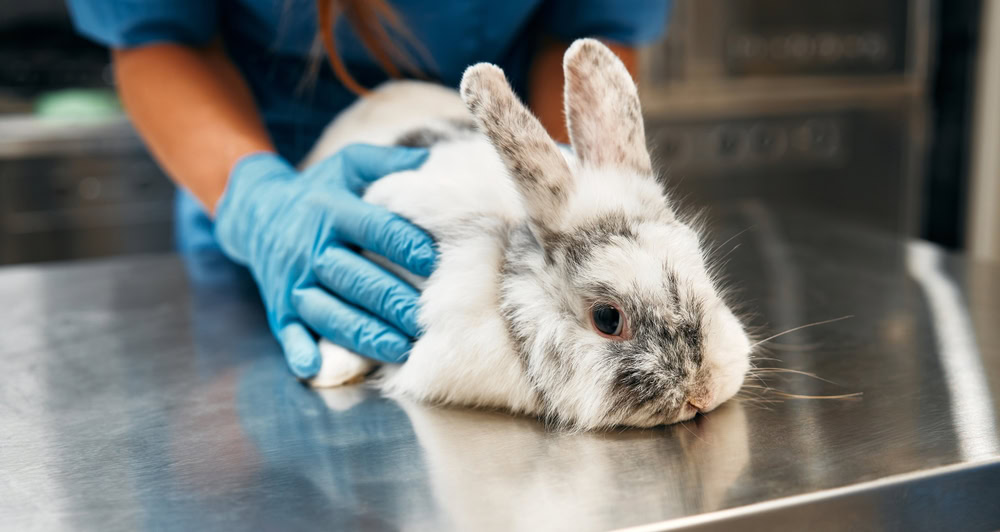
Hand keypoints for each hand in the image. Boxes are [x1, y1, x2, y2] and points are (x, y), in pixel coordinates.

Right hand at [214, 145, 433, 377]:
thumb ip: (388, 162)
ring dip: (364, 333)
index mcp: (331, 209)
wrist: (256, 212)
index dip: (403, 244)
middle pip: (355, 277)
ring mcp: (293, 281)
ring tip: (400, 349)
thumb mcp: (349, 164)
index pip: (373, 227)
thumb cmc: (320, 190)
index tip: (433, 261)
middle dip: (392, 300)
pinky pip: (288, 331)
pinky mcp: (280, 306)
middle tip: (426, 318)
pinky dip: (299, 350)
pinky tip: (316, 367)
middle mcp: (310, 247)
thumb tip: (431, 161)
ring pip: (329, 311)